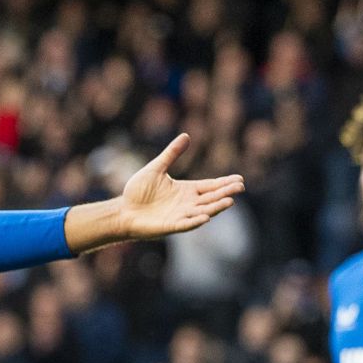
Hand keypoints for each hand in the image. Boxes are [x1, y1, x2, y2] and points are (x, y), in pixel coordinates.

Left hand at [114, 134, 243, 238]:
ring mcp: (179, 216)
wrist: (122, 211)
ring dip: (215, 207)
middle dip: (225, 193)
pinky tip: (205, 217)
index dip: (224, 183)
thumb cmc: (137, 191)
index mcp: (186, 190)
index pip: (210, 186)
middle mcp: (187, 204)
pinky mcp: (169, 226)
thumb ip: (171, 154)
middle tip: (240, 187)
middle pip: (211, 198)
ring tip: (229, 201)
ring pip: (202, 211)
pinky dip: (195, 221)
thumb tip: (186, 136)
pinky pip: (185, 224)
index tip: (239, 179)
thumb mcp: (156, 168)